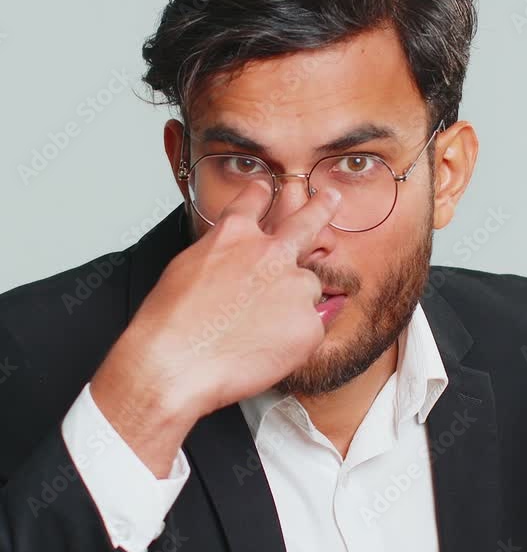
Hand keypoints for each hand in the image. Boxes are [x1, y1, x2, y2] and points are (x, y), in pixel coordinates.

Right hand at [90, 181, 340, 475]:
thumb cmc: (170, 323)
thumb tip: (237, 265)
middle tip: (331, 199)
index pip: (255, 199)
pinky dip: (292, 340)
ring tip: (259, 330)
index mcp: (235, 234)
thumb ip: (222, 256)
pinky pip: (309, 328)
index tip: (266, 188)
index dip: (261, 193)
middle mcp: (270, 252)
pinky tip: (263, 350)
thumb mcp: (187, 268)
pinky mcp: (309, 324)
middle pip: (306, 222)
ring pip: (306, 289)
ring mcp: (294, 286)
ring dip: (291, 304)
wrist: (174, 363)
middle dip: (320, 208)